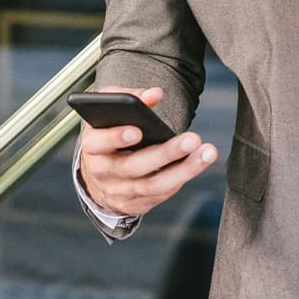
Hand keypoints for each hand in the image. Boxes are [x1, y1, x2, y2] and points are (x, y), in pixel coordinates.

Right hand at [77, 85, 217, 217]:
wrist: (98, 174)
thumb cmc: (108, 133)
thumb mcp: (109, 110)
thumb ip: (128, 97)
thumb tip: (154, 94)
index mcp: (92, 146)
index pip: (99, 143)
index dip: (116, 137)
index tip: (138, 130)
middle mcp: (102, 172)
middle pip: (133, 166)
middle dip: (165, 153)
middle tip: (192, 139)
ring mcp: (118, 192)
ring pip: (152, 185)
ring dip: (183, 170)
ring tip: (206, 153)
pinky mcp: (134, 205)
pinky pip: (159, 195)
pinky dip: (179, 180)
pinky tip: (196, 164)